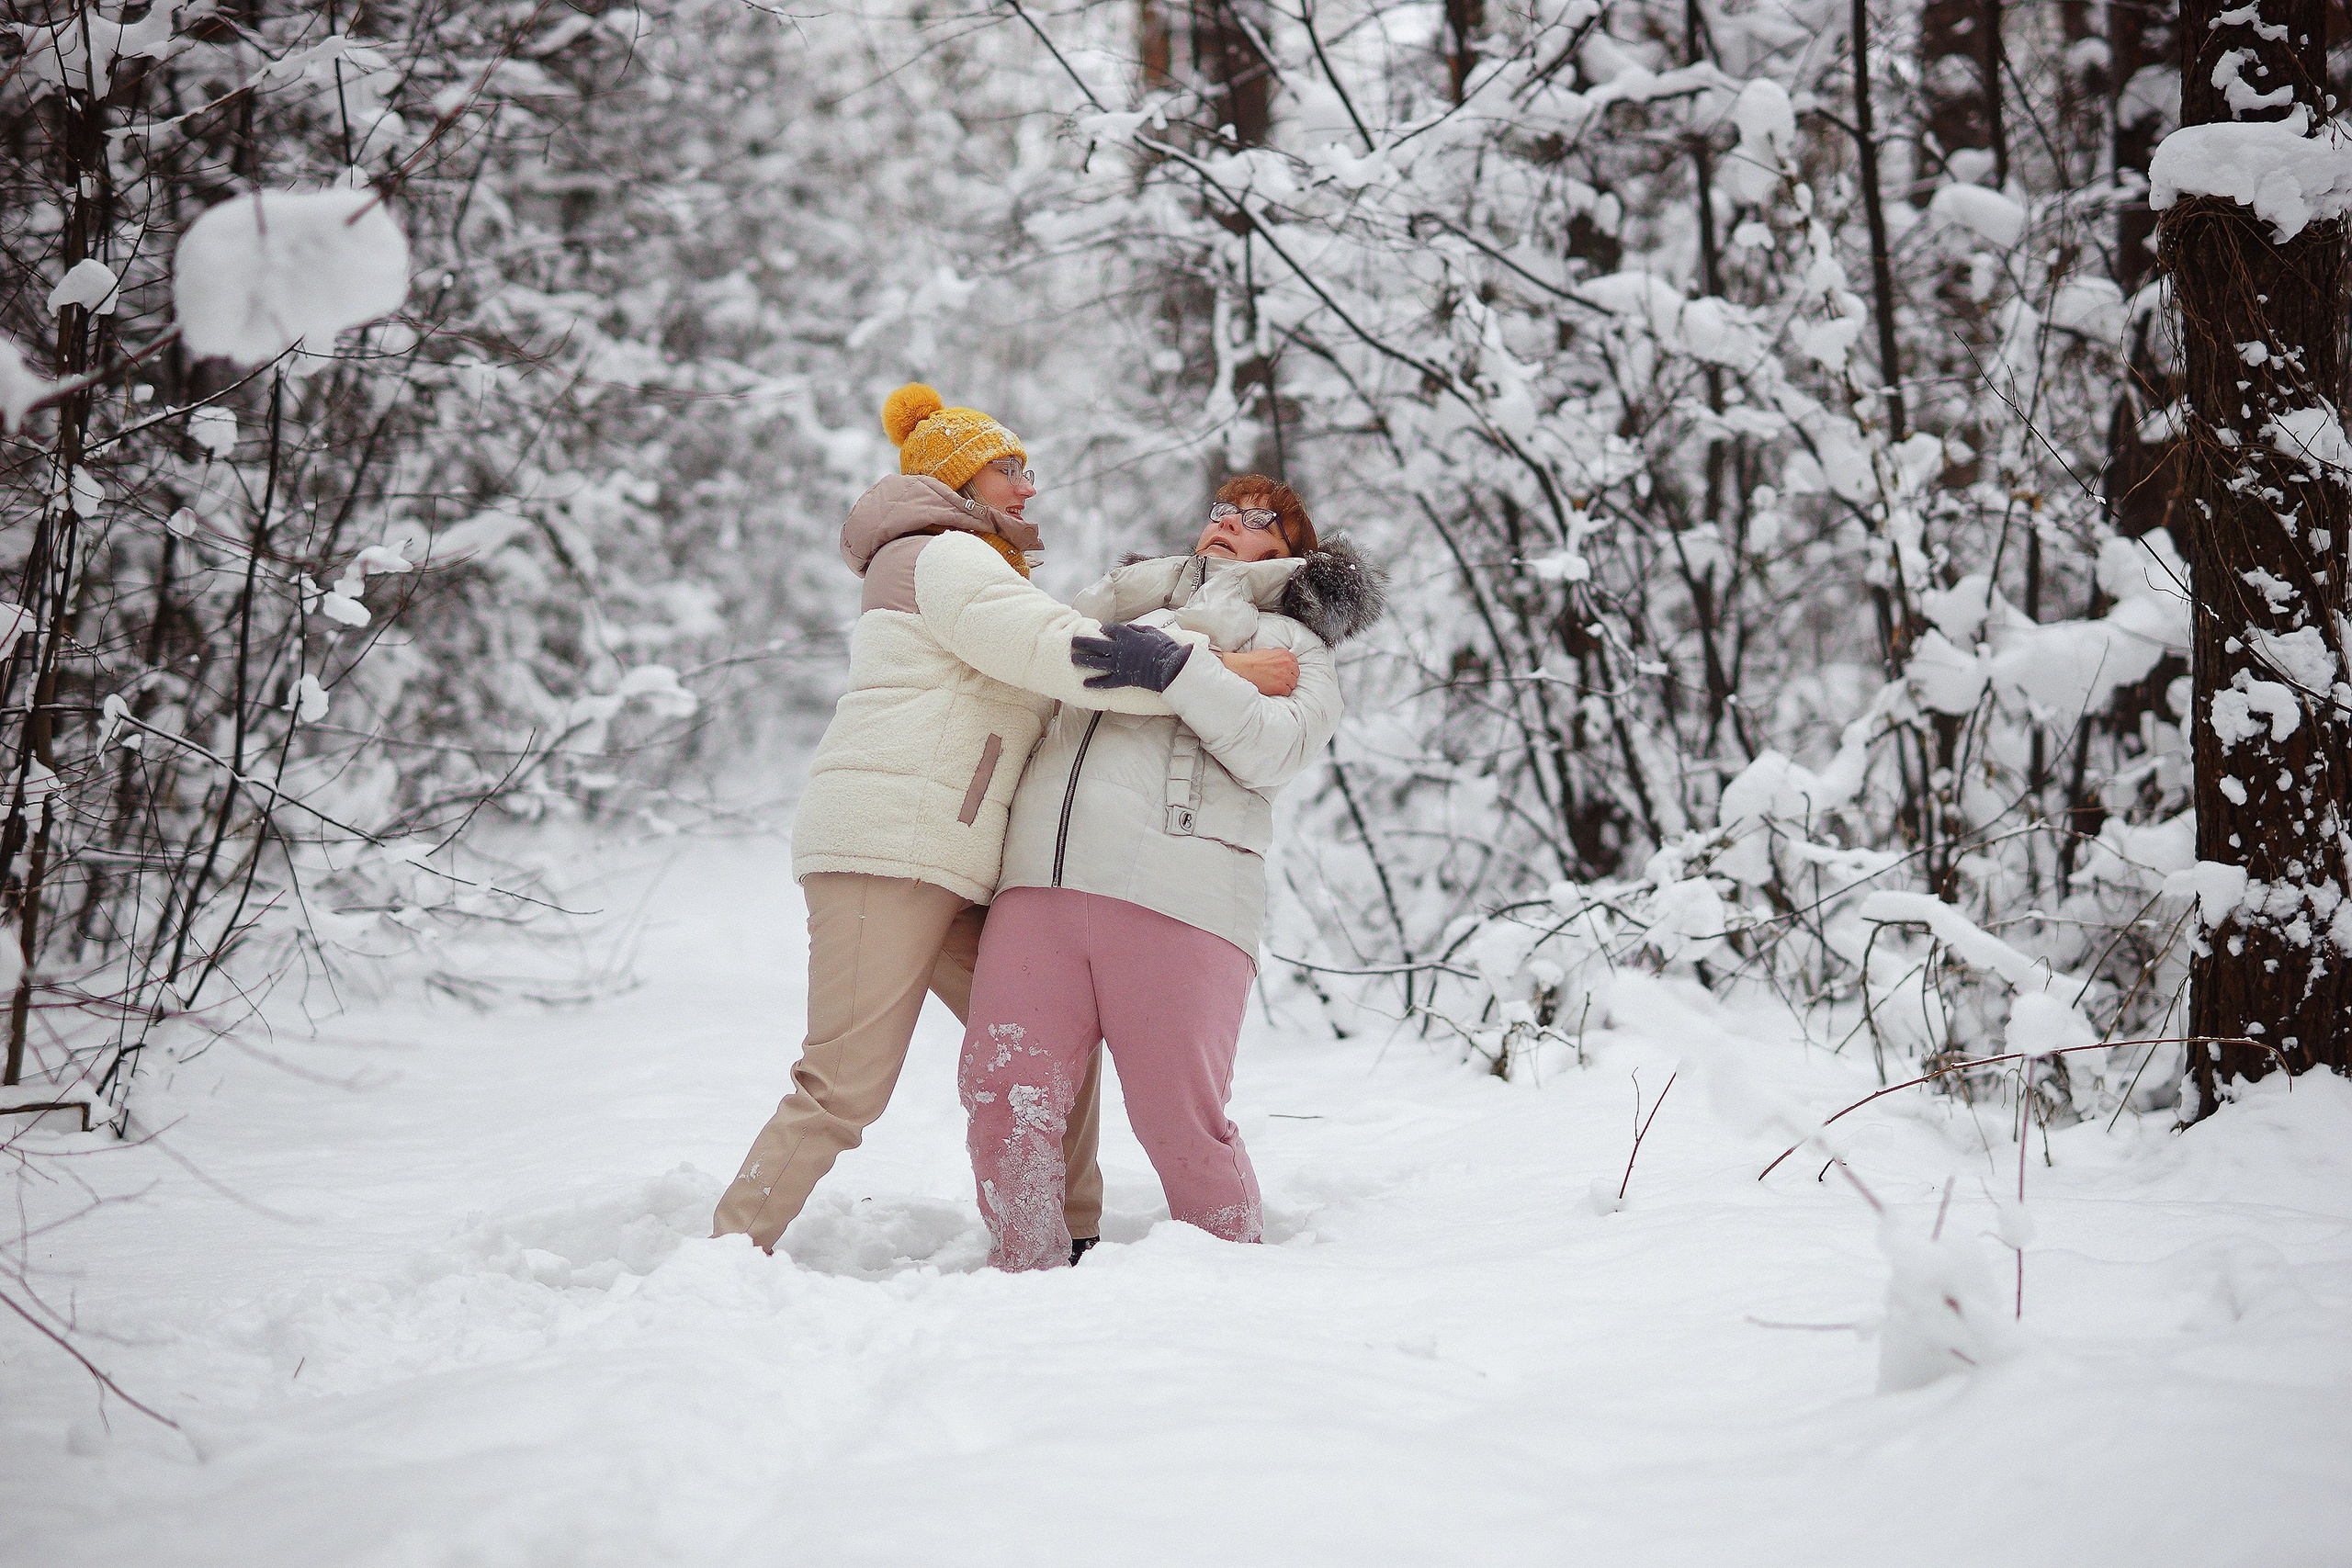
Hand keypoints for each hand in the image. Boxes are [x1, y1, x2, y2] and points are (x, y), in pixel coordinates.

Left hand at [1071, 622, 1195, 691]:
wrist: (1168, 667)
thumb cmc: (1164, 648)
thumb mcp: (1153, 632)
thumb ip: (1139, 629)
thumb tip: (1131, 627)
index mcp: (1127, 635)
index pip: (1110, 629)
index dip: (1104, 629)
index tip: (1099, 630)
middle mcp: (1118, 648)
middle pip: (1095, 643)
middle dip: (1083, 642)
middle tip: (1072, 641)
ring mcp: (1118, 664)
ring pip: (1095, 661)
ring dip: (1083, 660)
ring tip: (1073, 659)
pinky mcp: (1121, 679)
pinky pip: (1105, 682)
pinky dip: (1095, 683)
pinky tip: (1084, 684)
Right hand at [1219, 647, 1298, 696]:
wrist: (1242, 668)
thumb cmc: (1251, 660)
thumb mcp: (1267, 652)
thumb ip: (1278, 656)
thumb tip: (1281, 661)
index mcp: (1284, 654)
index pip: (1295, 663)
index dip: (1290, 669)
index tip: (1286, 672)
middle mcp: (1287, 664)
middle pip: (1295, 674)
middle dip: (1289, 677)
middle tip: (1280, 680)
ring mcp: (1285, 676)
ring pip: (1292, 684)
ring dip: (1286, 685)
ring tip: (1277, 686)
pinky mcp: (1280, 686)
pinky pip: (1287, 692)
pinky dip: (1282, 692)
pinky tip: (1275, 690)